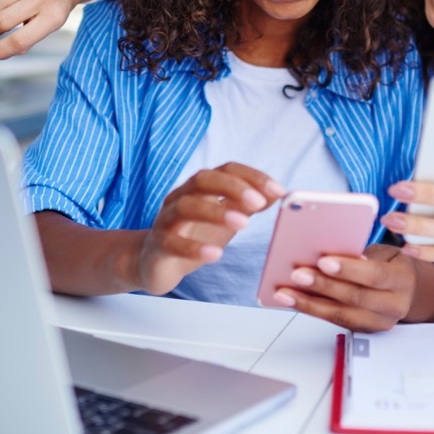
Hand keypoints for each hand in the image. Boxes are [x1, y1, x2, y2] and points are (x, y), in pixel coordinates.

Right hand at [137, 163, 285, 295]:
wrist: (156, 264)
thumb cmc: (195, 236)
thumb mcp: (226, 218)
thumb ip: (248, 205)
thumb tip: (278, 192)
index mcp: (199, 188)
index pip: (225, 170)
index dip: (251, 176)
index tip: (278, 190)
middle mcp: (180, 197)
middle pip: (202, 180)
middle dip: (233, 187)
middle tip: (258, 202)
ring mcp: (166, 220)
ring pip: (186, 207)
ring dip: (216, 213)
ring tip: (243, 224)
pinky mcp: (157, 246)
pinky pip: (172, 243)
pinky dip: (194, 247)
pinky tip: (216, 254)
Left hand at [271, 244, 418, 331]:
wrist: (408, 291)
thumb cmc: (391, 265)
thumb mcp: (385, 253)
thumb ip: (362, 254)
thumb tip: (327, 251)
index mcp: (402, 280)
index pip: (375, 275)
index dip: (348, 269)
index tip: (323, 261)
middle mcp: (393, 305)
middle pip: (355, 297)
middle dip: (323, 286)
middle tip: (297, 275)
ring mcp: (378, 322)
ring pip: (341, 316)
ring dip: (309, 304)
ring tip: (285, 293)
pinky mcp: (363, 331)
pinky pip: (335, 322)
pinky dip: (312, 310)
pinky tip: (294, 301)